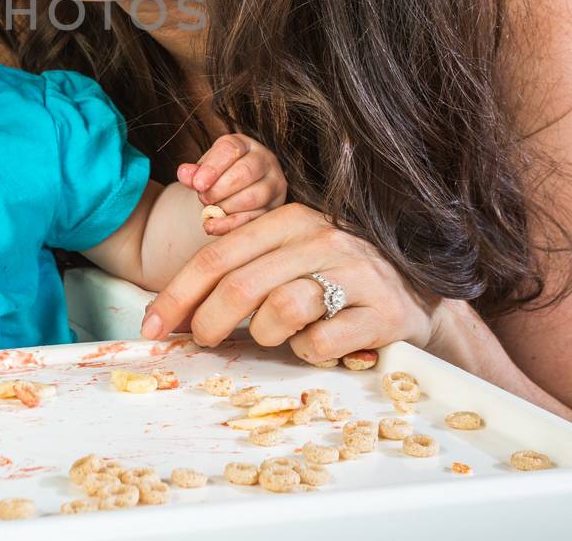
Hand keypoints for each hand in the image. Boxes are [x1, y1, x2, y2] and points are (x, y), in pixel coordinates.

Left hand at [139, 202, 443, 363]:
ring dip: (267, 335)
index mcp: (291, 219)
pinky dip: (309, 352)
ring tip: (279, 335)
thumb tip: (176, 295)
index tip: (153, 325)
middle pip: (240, 285)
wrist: (418, 297)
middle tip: (200, 342)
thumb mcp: (291, 253)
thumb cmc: (337, 278)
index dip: (177, 294)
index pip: (217, 256)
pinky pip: (320, 343)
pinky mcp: (381, 313)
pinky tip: (319, 343)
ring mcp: (355, 274)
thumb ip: (243, 259)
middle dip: (207, 321)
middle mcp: (322, 238)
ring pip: (280, 311)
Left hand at [176, 132, 286, 234]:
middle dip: (218, 189)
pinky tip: (214, 227)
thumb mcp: (207, 169)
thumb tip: (184, 174)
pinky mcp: (275, 208)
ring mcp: (274, 184)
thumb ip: (195, 172)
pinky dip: (231, 225)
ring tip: (211, 209)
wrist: (240, 190)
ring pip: (252, 197)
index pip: (230, 149)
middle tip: (203, 198)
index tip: (197, 184)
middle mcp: (264, 160)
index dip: (212, 167)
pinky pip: (255, 218)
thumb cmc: (221, 176)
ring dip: (226, 206)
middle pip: (244, 172)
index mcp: (244, 144)